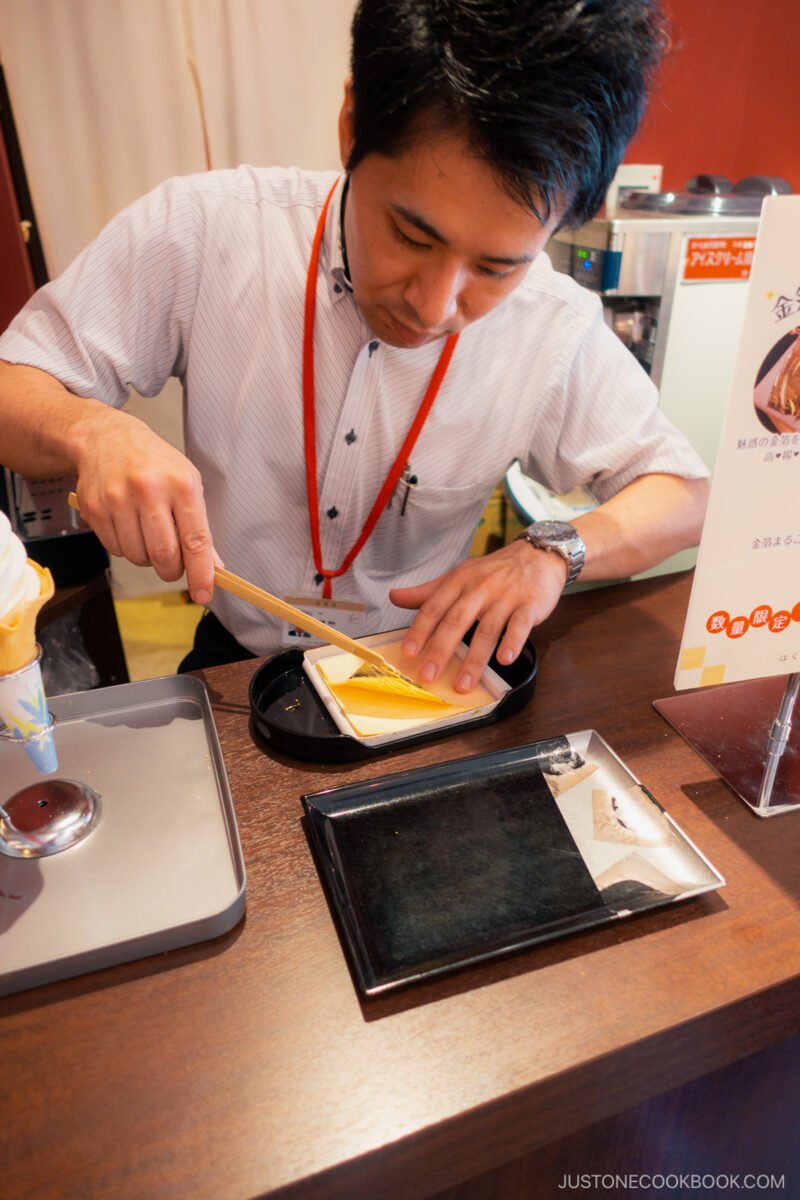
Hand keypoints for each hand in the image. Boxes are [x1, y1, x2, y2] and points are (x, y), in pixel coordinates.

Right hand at [72, 406, 215, 604]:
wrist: (105, 438)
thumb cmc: (154, 463)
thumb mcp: (187, 483)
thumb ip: (199, 528)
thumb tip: (213, 568)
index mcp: (181, 484)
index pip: (195, 541)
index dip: (201, 573)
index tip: (204, 594)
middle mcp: (149, 490)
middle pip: (164, 555)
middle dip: (172, 571)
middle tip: (173, 565)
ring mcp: (117, 500)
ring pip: (138, 557)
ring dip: (147, 559)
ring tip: (148, 534)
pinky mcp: (94, 509)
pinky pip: (115, 550)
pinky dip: (127, 548)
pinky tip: (128, 526)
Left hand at [389, 540, 566, 692]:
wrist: (537, 555)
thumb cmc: (494, 571)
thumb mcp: (458, 575)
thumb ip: (427, 591)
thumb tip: (394, 596)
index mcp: (459, 581)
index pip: (434, 607)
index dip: (420, 630)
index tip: (408, 652)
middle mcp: (480, 588)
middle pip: (457, 621)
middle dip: (441, 650)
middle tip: (428, 675)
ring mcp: (506, 596)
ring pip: (487, 630)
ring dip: (474, 660)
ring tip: (463, 684)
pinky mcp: (530, 604)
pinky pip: (520, 625)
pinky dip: (512, 642)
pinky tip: (504, 660)